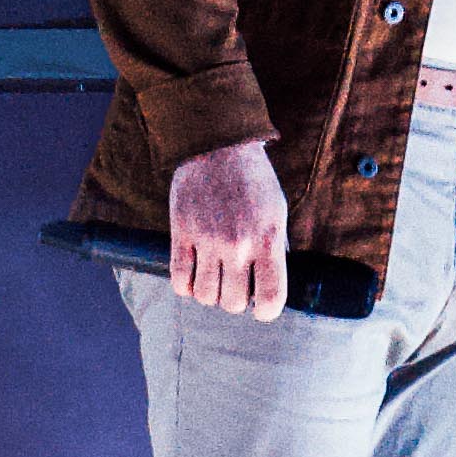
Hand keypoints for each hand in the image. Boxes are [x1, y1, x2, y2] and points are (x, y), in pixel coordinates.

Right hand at [165, 137, 291, 317]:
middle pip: (233, 303)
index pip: (271, 298)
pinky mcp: (181, 232)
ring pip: (205, 296)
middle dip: (235, 300)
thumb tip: (273, 285)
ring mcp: (207, 239)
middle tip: (235, 284)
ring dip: (210, 293)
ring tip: (214, 278)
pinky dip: (185, 286)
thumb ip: (276, 248)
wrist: (218, 145)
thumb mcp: (277, 211)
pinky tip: (192, 276)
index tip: (262, 307)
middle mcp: (238, 244)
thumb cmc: (253, 180)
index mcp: (267, 238)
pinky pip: (179, 279)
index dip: (267, 312)